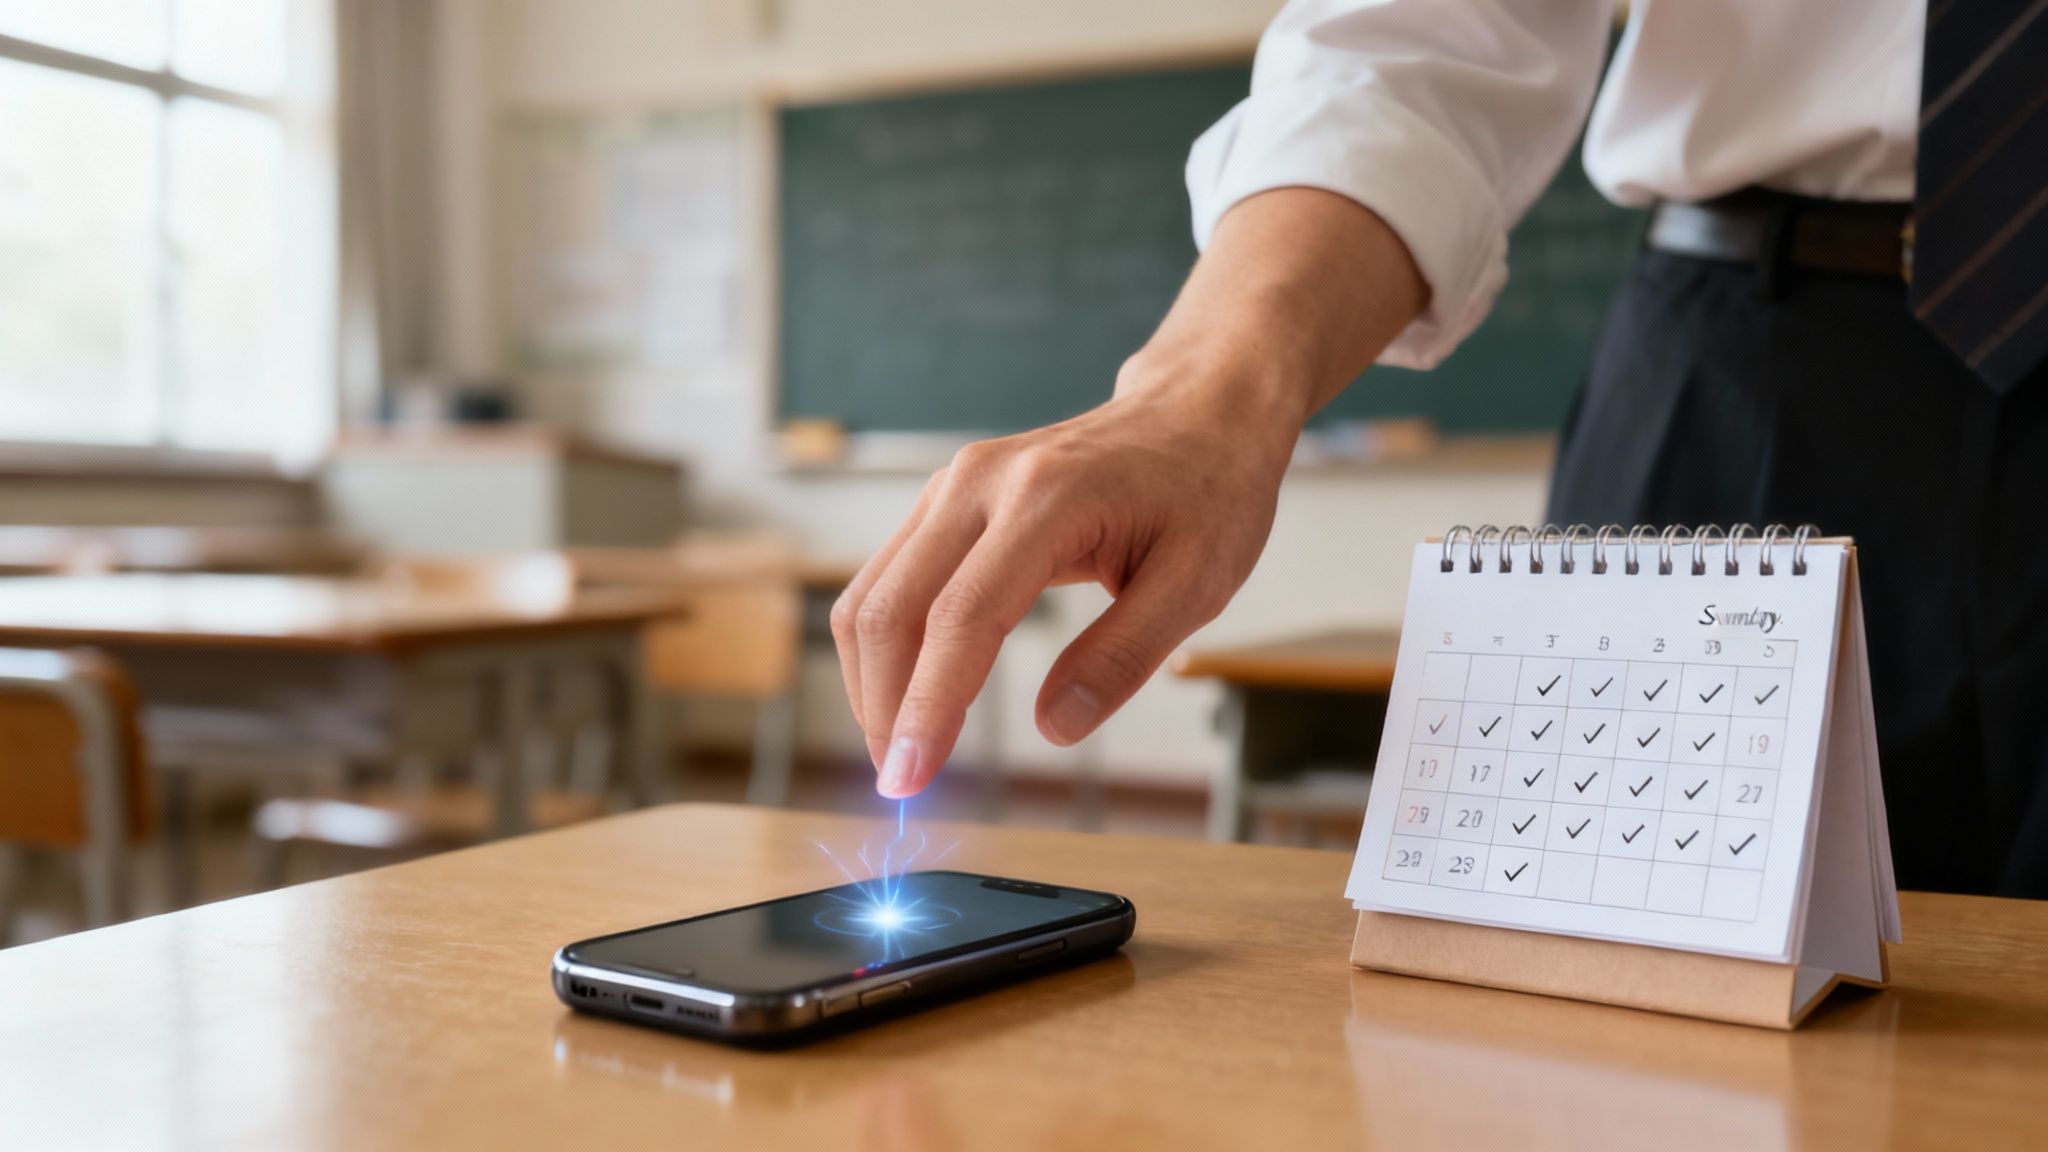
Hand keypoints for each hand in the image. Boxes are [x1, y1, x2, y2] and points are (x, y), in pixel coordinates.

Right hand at [831, 362, 1297, 797]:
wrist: (1196, 412)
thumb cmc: (1206, 491)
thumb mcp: (1197, 584)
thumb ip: (1123, 657)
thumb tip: (1053, 727)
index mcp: (1047, 499)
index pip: (961, 618)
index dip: (926, 707)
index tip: (909, 780)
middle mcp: (980, 482)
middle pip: (891, 609)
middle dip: (883, 707)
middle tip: (902, 785)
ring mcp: (954, 484)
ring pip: (873, 594)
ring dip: (874, 681)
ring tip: (904, 749)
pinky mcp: (946, 499)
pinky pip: (890, 578)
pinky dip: (888, 645)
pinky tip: (913, 693)